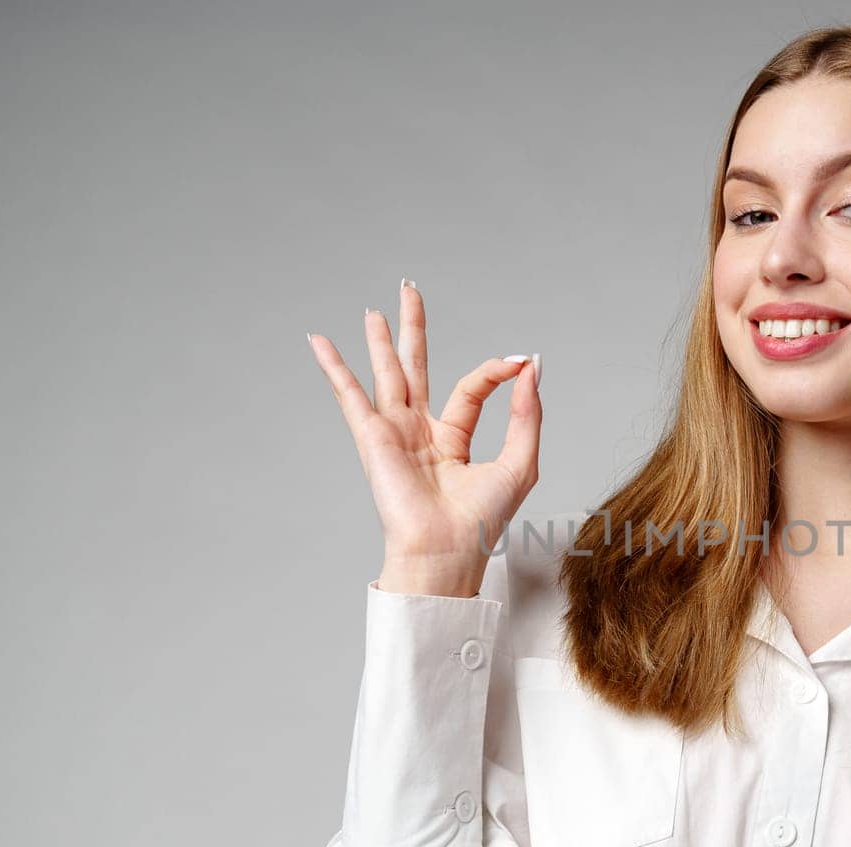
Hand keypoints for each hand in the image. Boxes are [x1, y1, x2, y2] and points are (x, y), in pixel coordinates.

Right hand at [307, 279, 541, 594]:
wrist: (447, 550)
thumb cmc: (481, 521)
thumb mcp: (520, 461)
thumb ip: (526, 414)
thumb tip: (530, 367)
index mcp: (452, 441)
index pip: (470, 389)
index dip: (495, 372)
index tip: (518, 361)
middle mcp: (419, 434)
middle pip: (416, 368)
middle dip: (413, 330)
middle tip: (409, 291)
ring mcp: (394, 434)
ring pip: (386, 374)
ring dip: (380, 340)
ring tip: (374, 310)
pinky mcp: (373, 438)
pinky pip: (349, 394)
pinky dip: (334, 367)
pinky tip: (319, 341)